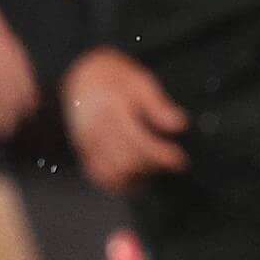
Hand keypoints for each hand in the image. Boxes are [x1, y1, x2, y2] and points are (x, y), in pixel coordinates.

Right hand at [62, 48, 188, 192]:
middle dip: (152, 165)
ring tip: (154, 165)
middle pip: (126, 161)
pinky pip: (101, 176)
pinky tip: (136, 175)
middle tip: (170, 159)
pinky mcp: (84, 153)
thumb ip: (158, 105)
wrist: (79, 78)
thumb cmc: (114, 79)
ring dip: (137, 175)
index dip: (161, 154)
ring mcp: (86, 143)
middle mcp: (94, 128)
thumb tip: (178, 125)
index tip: (180, 159)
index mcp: (110, 108)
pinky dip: (120, 181)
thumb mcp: (140, 82)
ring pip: (113, 173)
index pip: (137, 140)